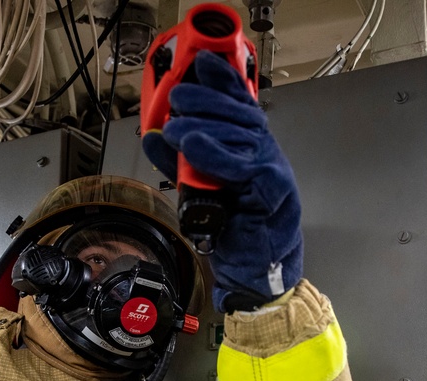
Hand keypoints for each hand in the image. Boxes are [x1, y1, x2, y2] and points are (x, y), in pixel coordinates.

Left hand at [143, 50, 302, 311]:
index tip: (202, 63)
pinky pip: (244, 166)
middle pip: (238, 114)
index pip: (239, 105)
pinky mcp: (274, 190)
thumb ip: (177, 163)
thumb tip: (152, 137)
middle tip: (177, 99)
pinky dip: (216, 154)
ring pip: (240, 135)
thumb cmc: (234, 232)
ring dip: (205, 126)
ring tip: (176, 127)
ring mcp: (272, 169)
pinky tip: (193, 146)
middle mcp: (265, 153)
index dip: (223, 81)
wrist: (254, 271)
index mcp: (250, 148)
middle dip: (205, 101)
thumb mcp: (198, 189)